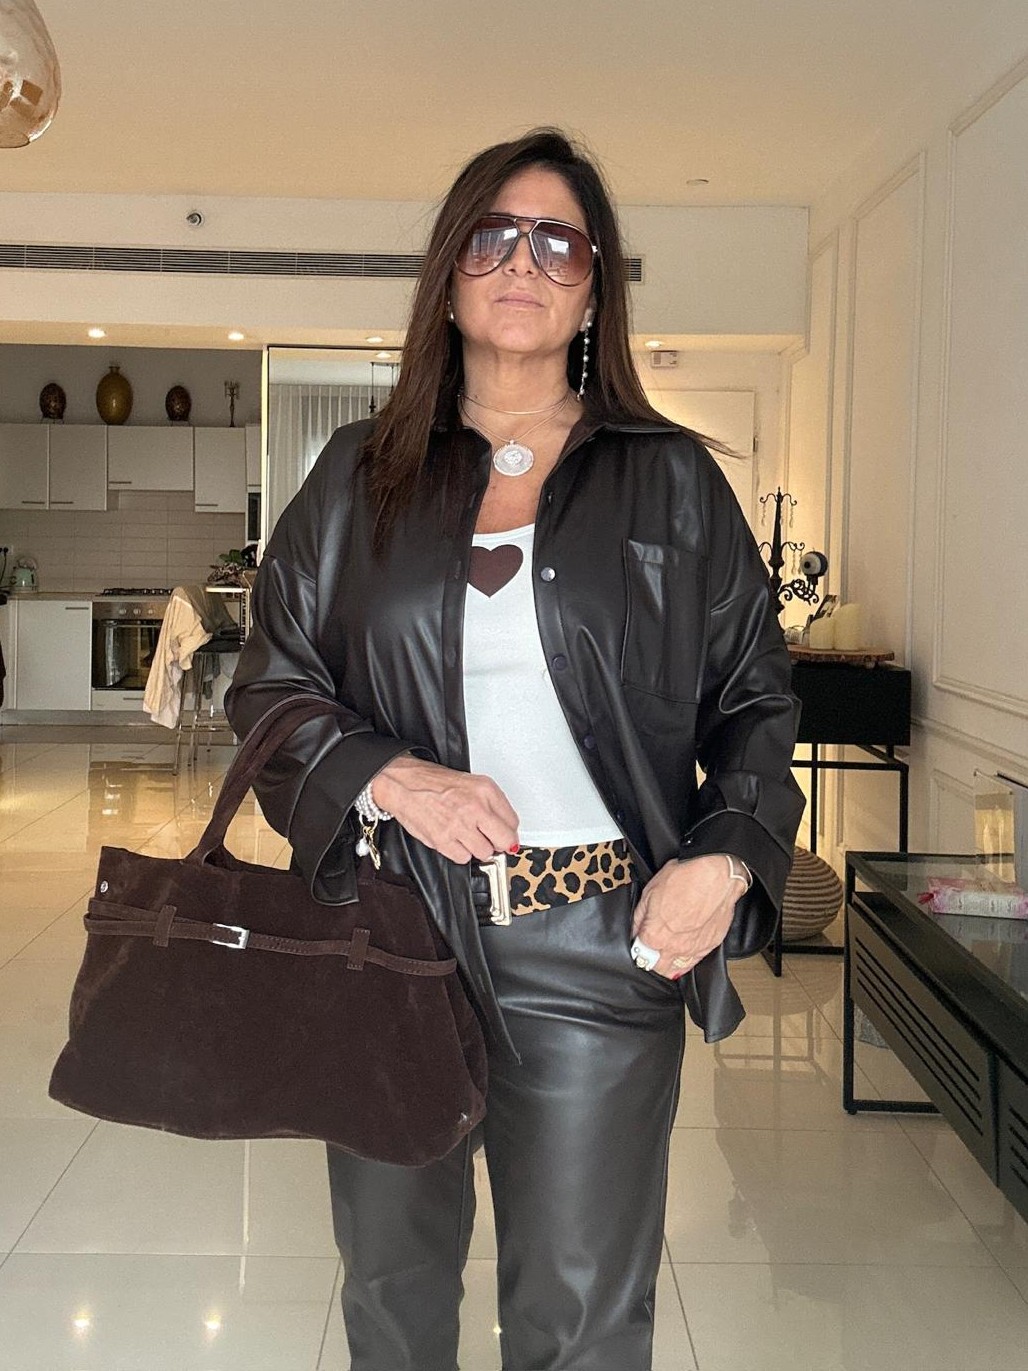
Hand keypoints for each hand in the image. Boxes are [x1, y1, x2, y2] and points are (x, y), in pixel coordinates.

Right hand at [371, 755, 519, 863]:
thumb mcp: (473, 783)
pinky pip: (463, 858)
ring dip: (478, 848)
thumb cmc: (434, 783)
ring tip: (467, 835)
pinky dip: (460, 853)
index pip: (513, 822)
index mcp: (485, 790)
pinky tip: (454, 839)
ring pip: (485, 853)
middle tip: (491, 839)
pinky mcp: (443, 840)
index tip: (502, 832)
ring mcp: (459, 825)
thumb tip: (507, 828)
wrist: (404, 784)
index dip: (508, 830)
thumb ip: (494, 804)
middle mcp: (475, 807)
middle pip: (504, 841)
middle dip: (499, 843)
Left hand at [632, 855, 743, 978]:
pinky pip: (695, 962)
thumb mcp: (650, 893)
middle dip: (650, 960)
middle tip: (651, 949)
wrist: (715, 874)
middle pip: (656, 967)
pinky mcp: (710, 945)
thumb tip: (635, 929)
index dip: (637, 947)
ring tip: (666, 952)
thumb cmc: (684, 878)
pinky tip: (684, 949)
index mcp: (655, 935)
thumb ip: (639, 917)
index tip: (639, 942)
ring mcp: (693, 949)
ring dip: (668, 964)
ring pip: (675, 970)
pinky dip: (687, 959)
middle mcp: (674, 947)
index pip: (639, 954)